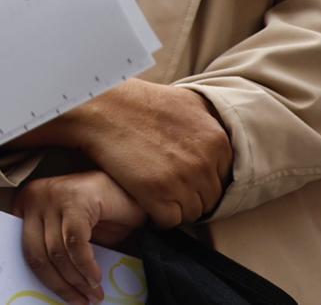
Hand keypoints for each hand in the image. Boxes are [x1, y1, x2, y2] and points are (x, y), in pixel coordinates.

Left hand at [15, 171, 145, 304]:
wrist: (132, 192)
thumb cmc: (101, 214)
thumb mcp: (71, 233)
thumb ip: (58, 250)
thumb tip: (58, 286)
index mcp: (26, 205)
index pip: (26, 249)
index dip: (44, 279)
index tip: (61, 298)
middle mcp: (34, 198)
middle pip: (37, 252)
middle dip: (59, 284)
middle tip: (81, 301)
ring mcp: (52, 196)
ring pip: (56, 251)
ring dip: (76, 280)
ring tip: (93, 294)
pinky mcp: (74, 200)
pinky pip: (75, 243)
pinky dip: (86, 266)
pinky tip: (96, 278)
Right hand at [46, 81, 231, 227]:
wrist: (99, 105)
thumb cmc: (134, 101)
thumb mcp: (184, 102)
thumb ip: (207, 125)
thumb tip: (217, 143)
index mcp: (216, 140)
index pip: (221, 179)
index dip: (199, 178)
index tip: (180, 173)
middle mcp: (205, 161)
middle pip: (209, 199)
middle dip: (188, 194)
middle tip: (163, 181)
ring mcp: (183, 178)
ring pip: (190, 212)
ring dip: (173, 205)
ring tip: (152, 188)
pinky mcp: (159, 192)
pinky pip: (169, 220)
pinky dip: (156, 214)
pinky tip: (142, 196)